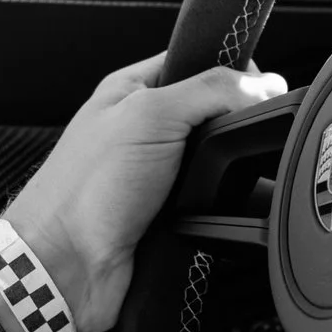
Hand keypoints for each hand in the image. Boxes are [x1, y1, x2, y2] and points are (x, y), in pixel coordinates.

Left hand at [5, 53, 286, 331]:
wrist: (67, 270)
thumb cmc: (83, 190)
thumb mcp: (150, 115)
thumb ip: (210, 90)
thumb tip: (263, 84)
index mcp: (132, 90)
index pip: (197, 61)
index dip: (231, 70)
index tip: (257, 89)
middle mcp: (144, 129)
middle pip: (213, 113)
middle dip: (230, 126)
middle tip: (226, 140)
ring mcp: (157, 173)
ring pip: (217, 161)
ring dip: (223, 172)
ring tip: (211, 179)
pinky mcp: (170, 213)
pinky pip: (212, 201)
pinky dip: (218, 206)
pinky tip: (208, 209)